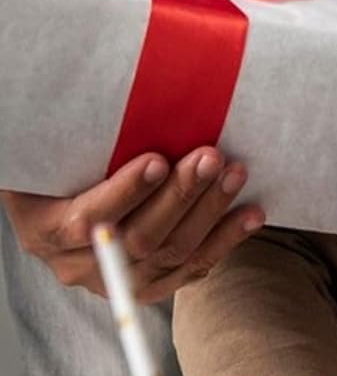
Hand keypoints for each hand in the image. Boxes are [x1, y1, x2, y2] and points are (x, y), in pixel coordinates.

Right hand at [2, 147, 263, 304]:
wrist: (67, 202)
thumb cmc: (66, 164)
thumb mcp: (56, 152)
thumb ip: (80, 138)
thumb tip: (112, 92)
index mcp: (45, 227)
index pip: (87, 220)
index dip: (125, 193)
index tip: (159, 160)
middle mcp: (76, 263)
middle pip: (136, 239)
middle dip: (180, 195)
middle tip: (211, 156)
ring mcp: (115, 278)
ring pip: (169, 255)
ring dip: (210, 213)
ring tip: (236, 175)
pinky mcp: (149, 283)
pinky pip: (190, 269)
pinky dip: (225, 240)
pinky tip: (251, 215)